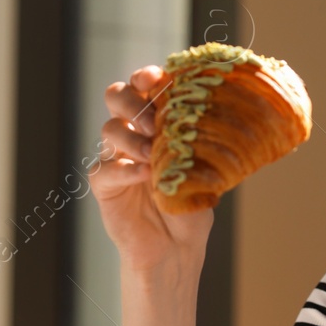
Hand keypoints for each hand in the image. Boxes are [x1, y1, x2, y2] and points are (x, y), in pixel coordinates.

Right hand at [90, 66, 213, 271]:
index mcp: (156, 122)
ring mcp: (115, 158)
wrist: (177, 248)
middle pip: (116, 96)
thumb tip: (222, 115)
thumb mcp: (204, 169)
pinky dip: (124, 169)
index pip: (144, 87)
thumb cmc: (191, 205)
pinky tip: (145, 175)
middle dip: (134, 102)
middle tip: (155, 122)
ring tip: (153, 154)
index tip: (157, 77)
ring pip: (109, 129)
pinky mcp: (104, 186)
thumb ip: (203, 142)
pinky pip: (103, 169)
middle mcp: (133, 134)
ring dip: (131, 137)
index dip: (146, 77)